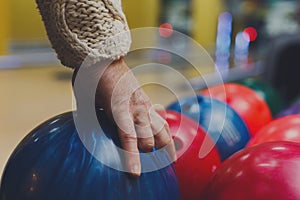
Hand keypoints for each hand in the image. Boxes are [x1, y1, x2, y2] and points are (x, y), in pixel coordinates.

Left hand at [96, 58, 175, 176]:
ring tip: (171, 159)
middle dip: (147, 153)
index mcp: (120, 110)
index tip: (135, 175)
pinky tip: (165, 137)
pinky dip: (164, 131)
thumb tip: (95, 138)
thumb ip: (95, 122)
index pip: (129, 139)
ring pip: (162, 129)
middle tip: (143, 163)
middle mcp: (137, 108)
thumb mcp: (86, 103)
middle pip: (150, 138)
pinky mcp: (146, 101)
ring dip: (166, 145)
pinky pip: (160, 118)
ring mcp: (144, 104)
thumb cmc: (91, 80)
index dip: (133, 159)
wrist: (102, 57)